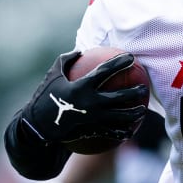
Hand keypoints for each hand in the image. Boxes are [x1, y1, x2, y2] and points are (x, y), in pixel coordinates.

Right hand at [20, 52, 147, 144]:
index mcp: (81, 86)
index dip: (120, 63)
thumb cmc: (46, 96)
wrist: (38, 126)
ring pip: (120, 117)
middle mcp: (90, 102)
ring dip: (135, 114)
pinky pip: (112, 132)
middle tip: (144, 88)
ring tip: (142, 111)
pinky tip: (131, 131)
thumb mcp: (53, 74)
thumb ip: (67, 60)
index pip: (106, 71)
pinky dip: (123, 132)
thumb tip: (81, 50)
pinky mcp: (92, 131)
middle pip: (120, 97)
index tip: (131, 58)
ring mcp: (93, 119)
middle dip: (135, 92)